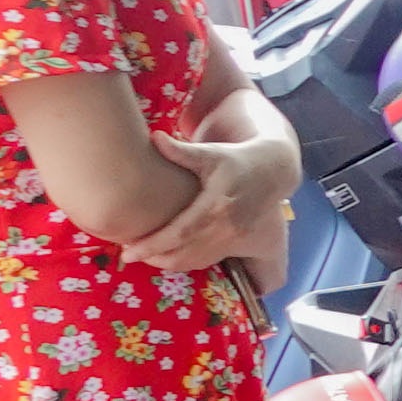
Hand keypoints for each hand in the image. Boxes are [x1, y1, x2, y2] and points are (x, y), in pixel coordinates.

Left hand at [131, 127, 300, 278]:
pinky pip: (206, 261)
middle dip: (154, 258)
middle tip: (129, 253)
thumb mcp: (211, 153)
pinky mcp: (239, 245)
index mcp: (217, 205)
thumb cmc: (236, 160)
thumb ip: (182, 151)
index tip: (128, 251)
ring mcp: (234, 239)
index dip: (153, 245)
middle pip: (183, 253)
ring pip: (194, 261)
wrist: (273, 172)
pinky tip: (169, 254)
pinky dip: (185, 262)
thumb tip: (155, 138)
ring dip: (167, 262)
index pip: (180, 232)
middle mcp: (227, 227)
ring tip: (145, 255)